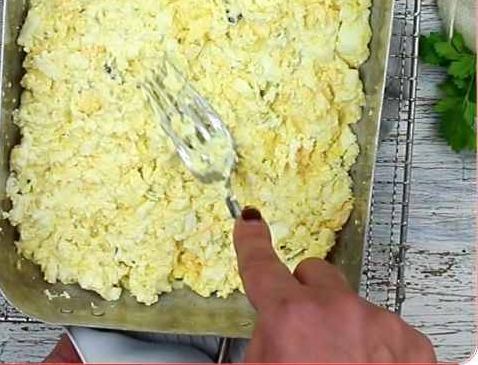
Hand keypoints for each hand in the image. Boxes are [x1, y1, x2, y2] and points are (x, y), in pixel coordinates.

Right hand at [234, 207, 435, 362]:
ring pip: (353, 305)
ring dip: (343, 326)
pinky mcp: (414, 343)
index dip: (251, 240)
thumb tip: (159, 363)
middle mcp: (335, 309)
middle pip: (314, 274)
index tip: (249, 221)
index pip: (261, 263)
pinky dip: (378, 346)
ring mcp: (379, 323)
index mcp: (289, 317)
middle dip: (305, 294)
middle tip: (302, 333)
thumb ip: (225, 358)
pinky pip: (388, 328)